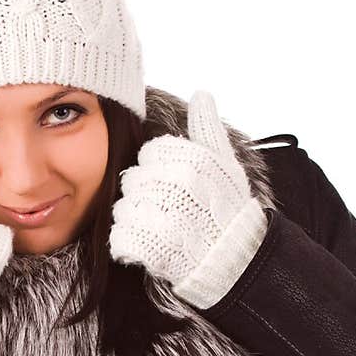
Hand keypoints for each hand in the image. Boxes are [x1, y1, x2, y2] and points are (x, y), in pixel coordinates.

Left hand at [108, 89, 268, 308]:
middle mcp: (178, 185)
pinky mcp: (151, 248)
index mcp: (193, 160)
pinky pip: (120, 239)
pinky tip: (148, 246)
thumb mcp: (225, 164)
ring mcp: (164, 217)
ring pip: (123, 209)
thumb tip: (202, 94)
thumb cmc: (228, 210)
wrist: (234, 261)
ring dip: (135, 221)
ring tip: (160, 229)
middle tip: (167, 210)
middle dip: (144, 195)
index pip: (149, 154)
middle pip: (132, 180)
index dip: (158, 171)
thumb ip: (207, 128)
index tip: (175, 186)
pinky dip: (128, 245)